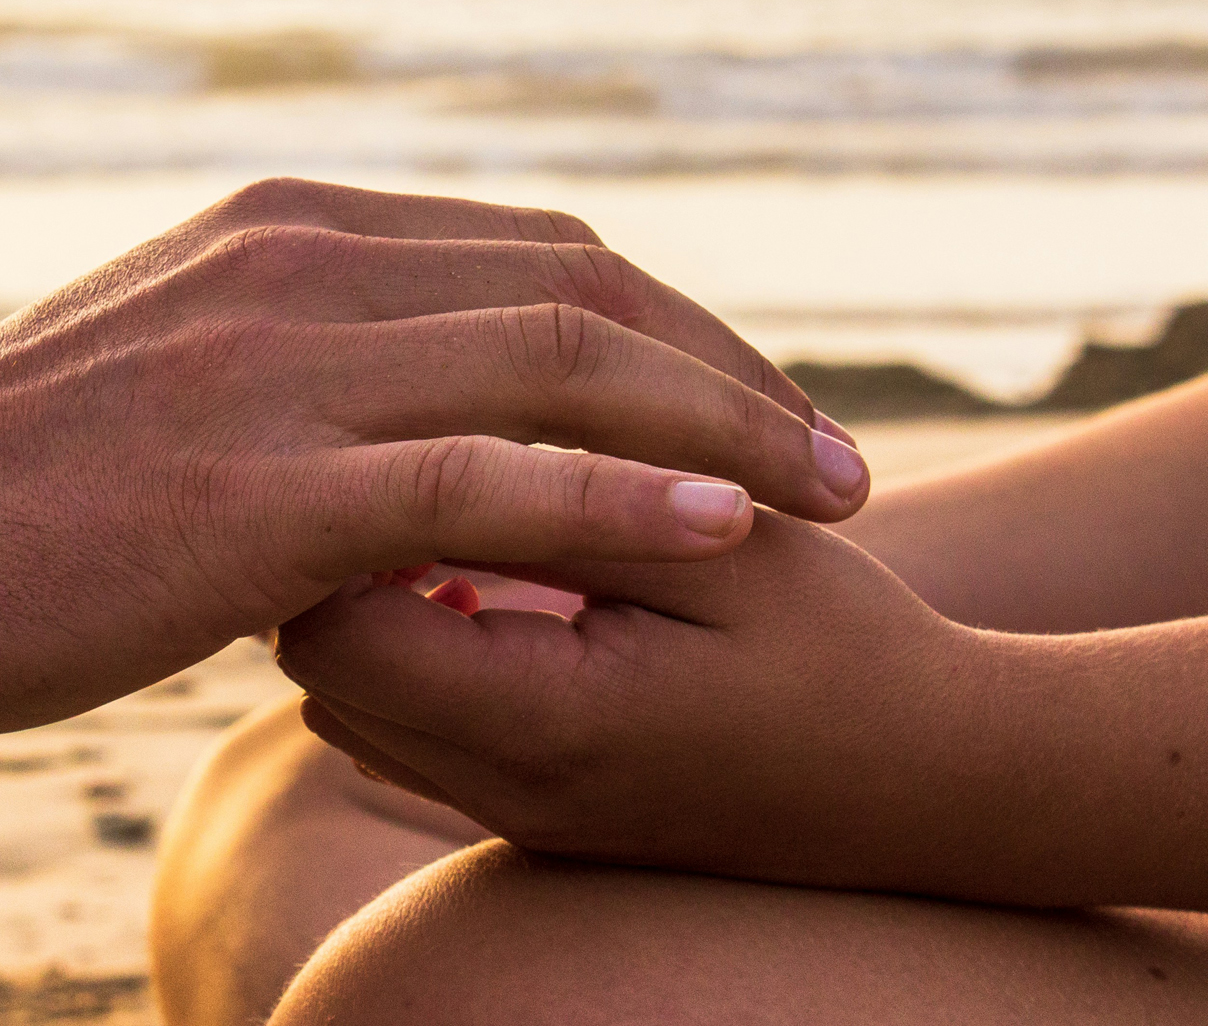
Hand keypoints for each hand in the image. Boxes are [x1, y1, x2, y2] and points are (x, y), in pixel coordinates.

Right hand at [0, 178, 869, 735]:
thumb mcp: (153, 391)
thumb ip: (275, 380)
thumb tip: (369, 440)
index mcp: (280, 233)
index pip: (532, 253)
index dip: (670, 325)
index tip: (744, 405)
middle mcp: (296, 264)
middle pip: (586, 286)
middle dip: (735, 367)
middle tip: (835, 455)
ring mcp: (277, 366)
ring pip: (564, 363)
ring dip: (727, 425)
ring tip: (836, 496)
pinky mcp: (254, 486)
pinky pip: (483, 478)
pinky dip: (620, 499)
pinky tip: (722, 532)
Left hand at [278, 510, 1017, 899]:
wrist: (934, 789)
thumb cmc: (843, 653)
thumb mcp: (719, 551)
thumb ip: (564, 500)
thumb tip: (425, 442)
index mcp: (536, 719)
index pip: (331, 623)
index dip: (342, 520)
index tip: (399, 437)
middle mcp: (495, 788)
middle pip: (315, 667)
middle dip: (337, 557)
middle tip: (404, 457)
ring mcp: (504, 812)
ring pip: (346, 701)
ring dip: (372, 603)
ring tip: (448, 513)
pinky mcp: (523, 809)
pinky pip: (403, 729)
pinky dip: (413, 649)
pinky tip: (488, 581)